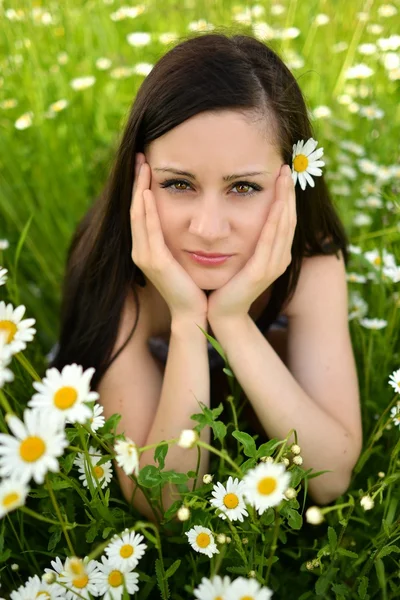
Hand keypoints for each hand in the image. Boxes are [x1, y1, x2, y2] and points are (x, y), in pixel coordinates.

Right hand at [130, 153, 207, 319]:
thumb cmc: (193, 283)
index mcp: (148, 247)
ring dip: (138, 189)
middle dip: (136, 181)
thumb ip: (179, 236)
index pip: (142, 210)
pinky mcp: (154, 261)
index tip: (146, 163)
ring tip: (141, 165)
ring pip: (138, 215)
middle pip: (135, 208)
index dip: (141, 186)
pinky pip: (147, 230)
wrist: (194, 311)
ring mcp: (144, 256)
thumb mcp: (183, 254)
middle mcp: (141, 249)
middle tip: (139, 156)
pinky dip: (145, 211)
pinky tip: (146, 192)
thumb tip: (188, 213)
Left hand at [207, 164, 296, 322]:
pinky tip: (277, 203)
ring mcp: (273, 265)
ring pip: (284, 225)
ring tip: (284, 177)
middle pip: (289, 218)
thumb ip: (245, 237)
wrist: (220, 313)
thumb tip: (240, 213)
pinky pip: (270, 240)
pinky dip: (275, 220)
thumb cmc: (226, 283)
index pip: (284, 218)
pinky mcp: (261, 271)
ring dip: (285, 200)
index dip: (286, 195)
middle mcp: (280, 258)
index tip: (282, 172)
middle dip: (288, 192)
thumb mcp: (240, 255)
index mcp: (275, 253)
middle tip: (286, 166)